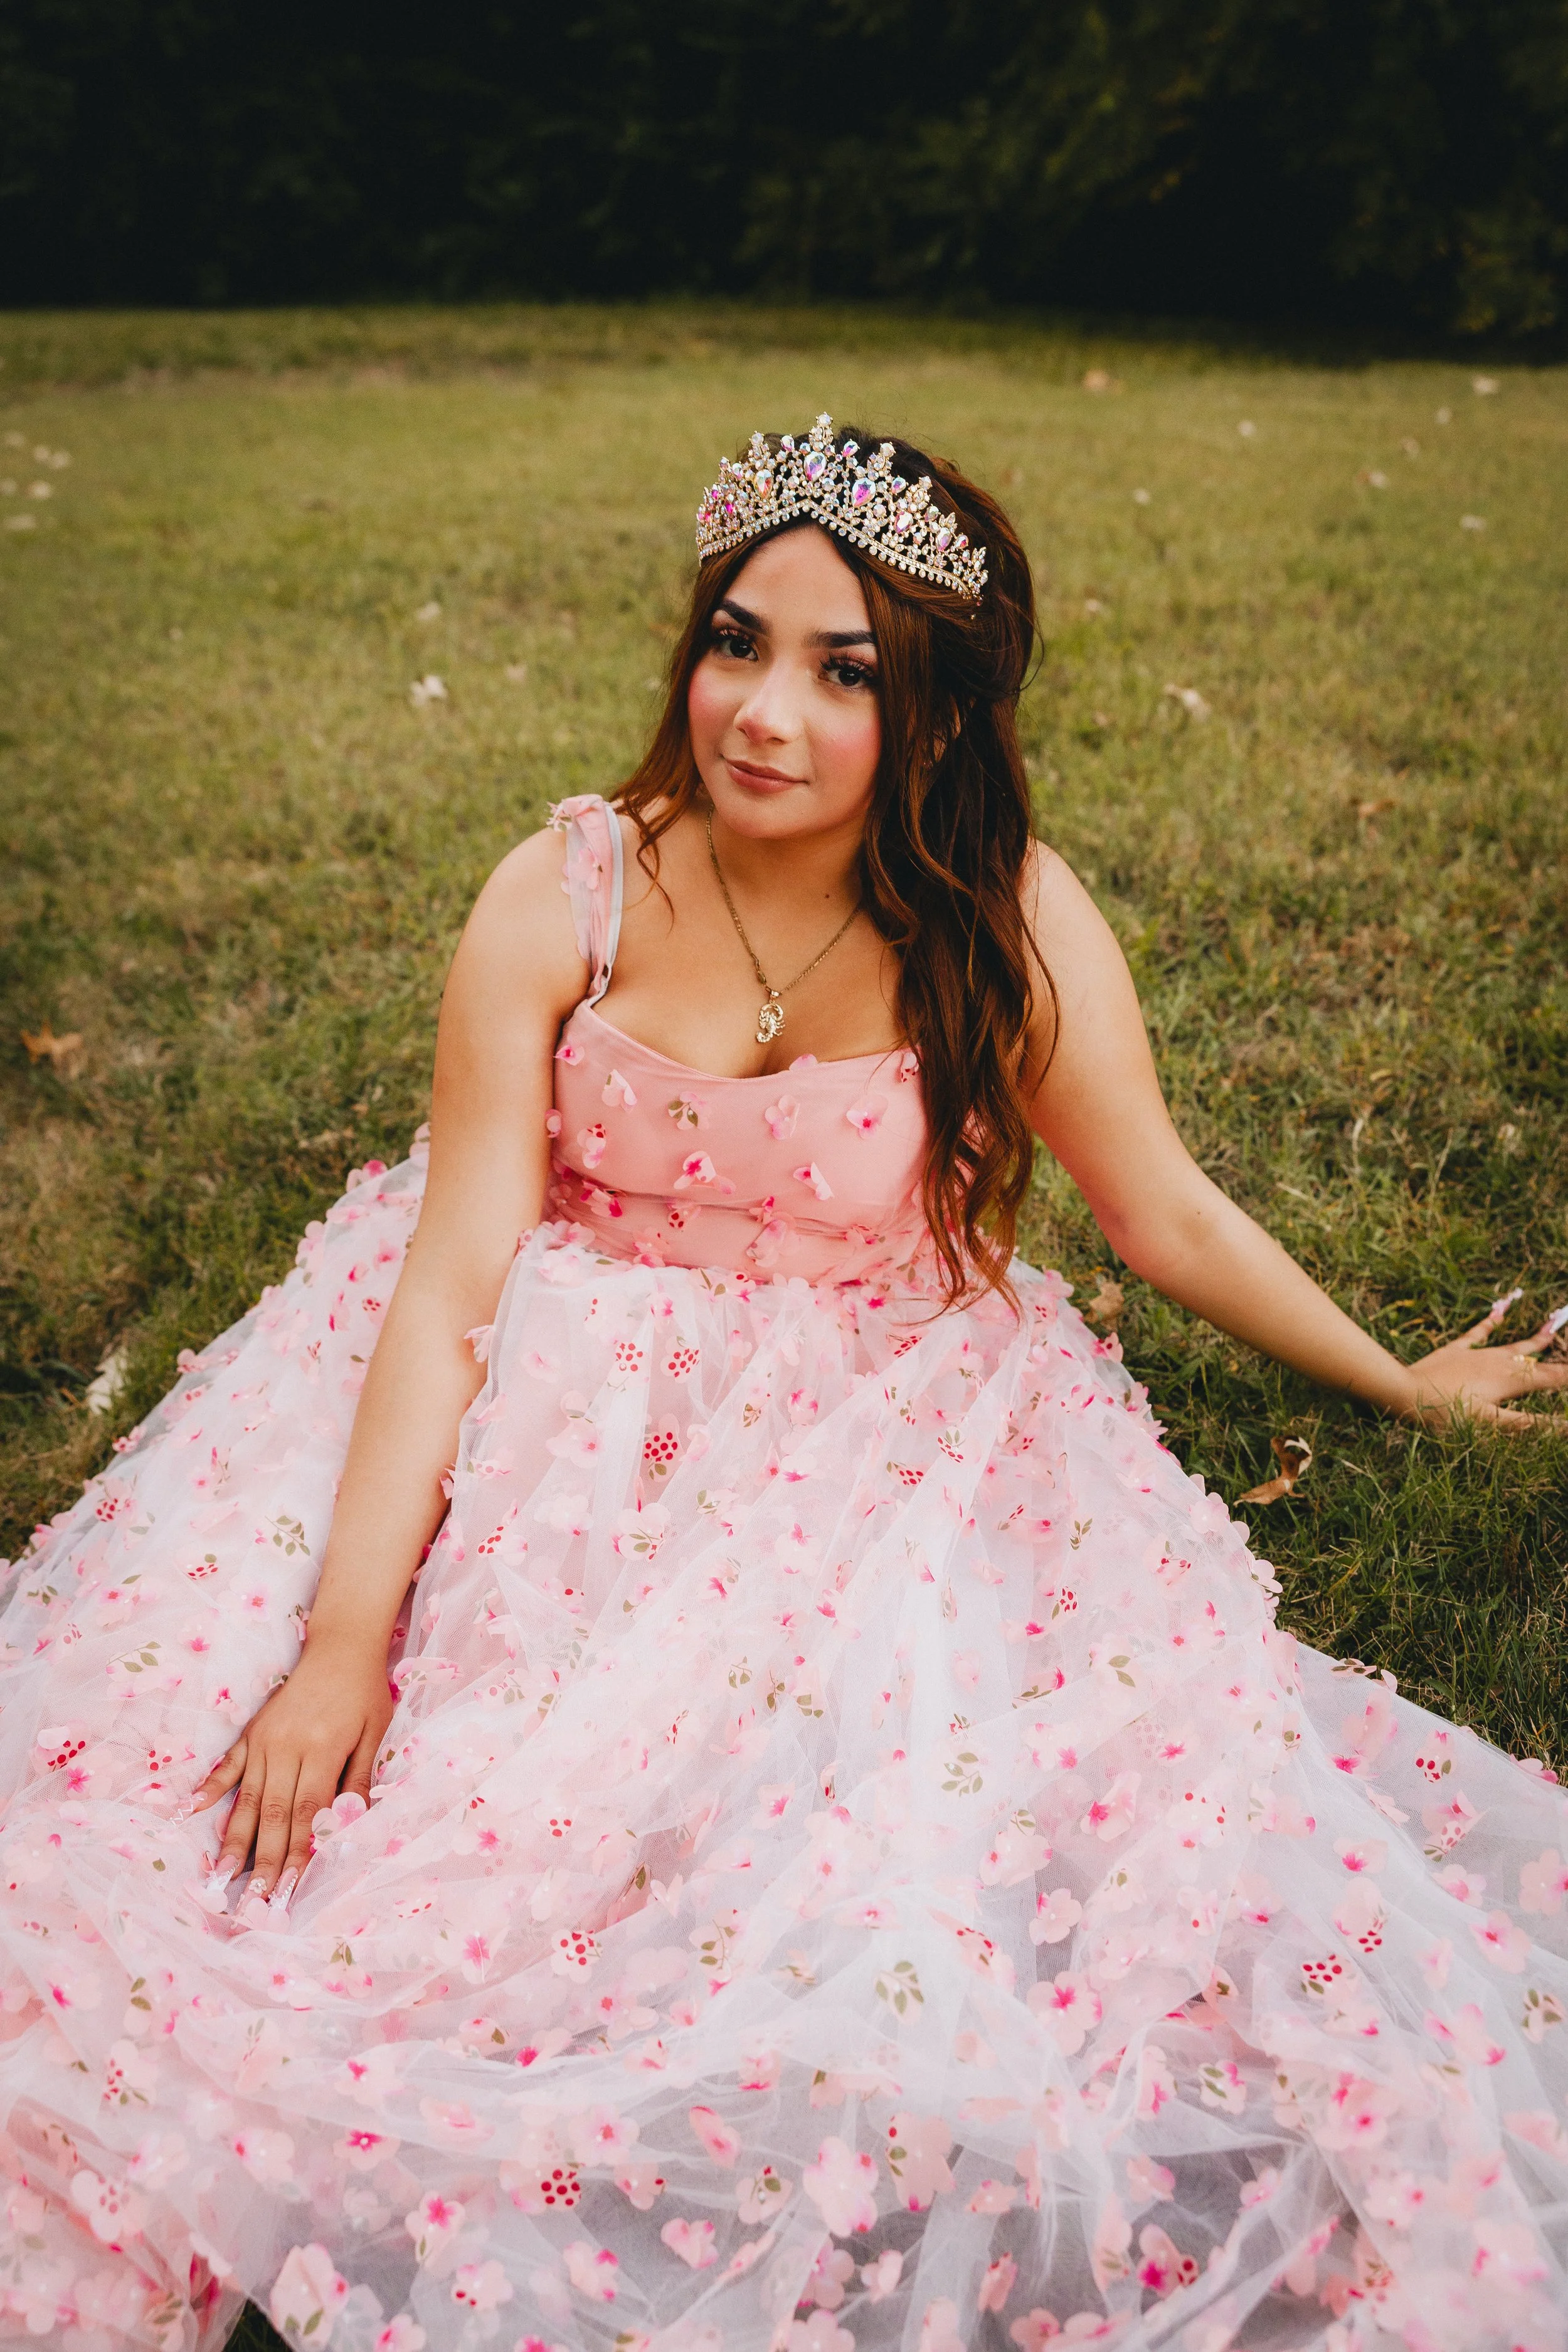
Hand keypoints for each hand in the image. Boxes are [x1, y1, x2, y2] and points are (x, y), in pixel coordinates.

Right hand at [191, 1625, 393, 1908]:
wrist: (340, 1647)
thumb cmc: (363, 1694)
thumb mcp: (373, 1734)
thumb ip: (358, 1779)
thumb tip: (347, 1825)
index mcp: (320, 1751)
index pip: (307, 1814)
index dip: (296, 1855)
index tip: (287, 1891)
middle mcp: (286, 1748)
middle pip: (273, 1814)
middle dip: (263, 1861)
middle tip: (252, 1900)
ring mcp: (264, 1741)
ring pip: (247, 1799)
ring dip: (234, 1839)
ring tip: (220, 1875)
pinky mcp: (252, 1732)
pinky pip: (228, 1765)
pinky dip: (210, 1789)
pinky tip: (192, 1811)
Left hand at [1406, 1300, 1567, 1428]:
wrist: (1402, 1392)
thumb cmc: (1447, 1414)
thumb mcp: (1493, 1424)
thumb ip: (1531, 1424)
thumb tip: (1567, 1427)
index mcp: (1510, 1380)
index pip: (1551, 1378)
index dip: (1567, 1375)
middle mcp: (1497, 1362)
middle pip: (1534, 1361)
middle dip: (1555, 1359)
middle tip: (1561, 1343)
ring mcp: (1475, 1355)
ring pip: (1511, 1346)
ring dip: (1532, 1341)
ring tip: (1550, 1330)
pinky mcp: (1454, 1352)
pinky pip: (1476, 1334)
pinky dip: (1489, 1324)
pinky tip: (1498, 1314)